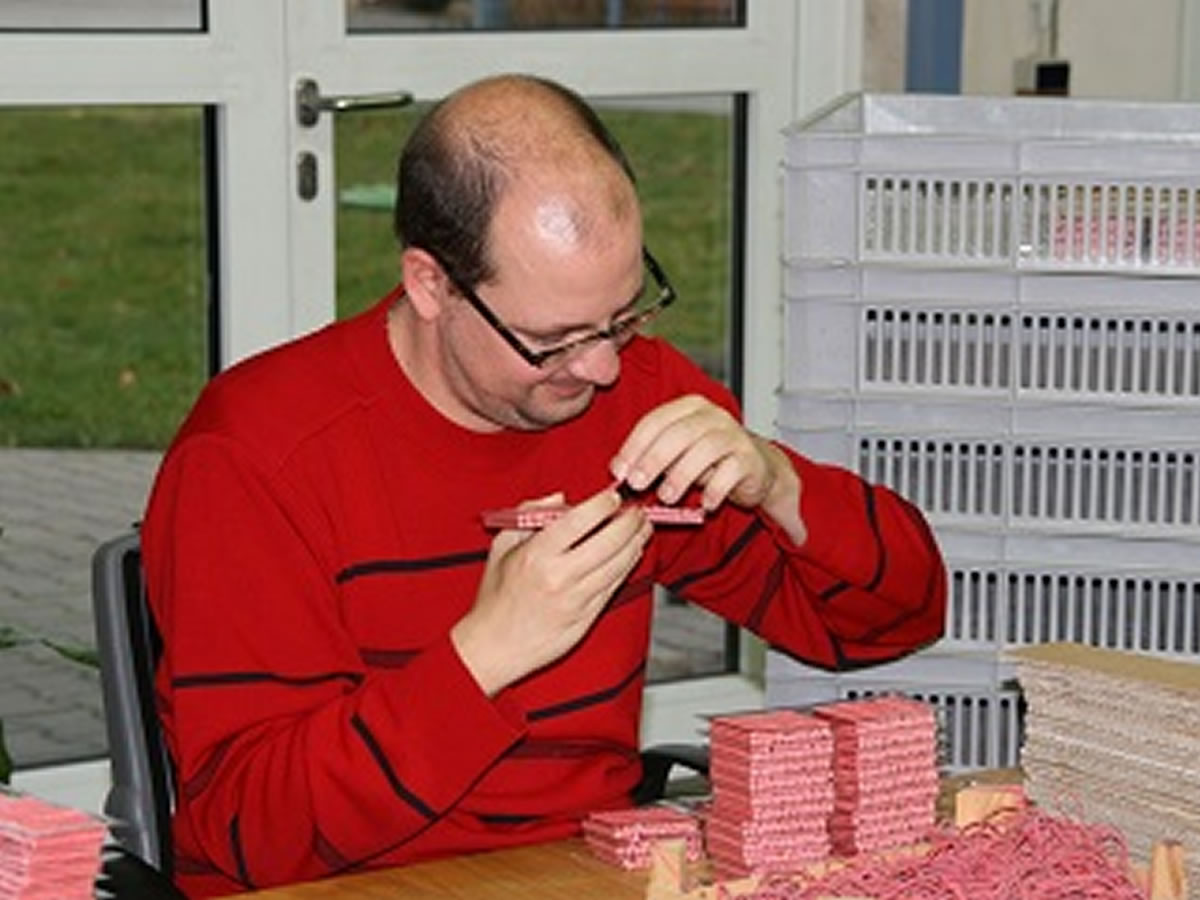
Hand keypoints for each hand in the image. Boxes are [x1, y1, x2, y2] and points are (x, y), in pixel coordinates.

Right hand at [451, 488, 651, 695]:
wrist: (494, 647)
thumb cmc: (496, 597)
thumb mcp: (501, 547)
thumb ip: (529, 515)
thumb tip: (560, 498)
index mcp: (536, 554)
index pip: (579, 520)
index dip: (603, 504)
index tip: (613, 496)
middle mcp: (559, 576)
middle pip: (608, 541)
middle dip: (630, 522)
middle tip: (638, 511)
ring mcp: (576, 599)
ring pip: (618, 565)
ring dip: (635, 543)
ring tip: (642, 529)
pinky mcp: (586, 618)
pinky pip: (614, 586)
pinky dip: (627, 567)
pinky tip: (631, 554)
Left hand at [609, 395, 804, 542]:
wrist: (755, 469)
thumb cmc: (709, 461)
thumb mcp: (676, 454)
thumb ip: (650, 456)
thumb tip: (618, 470)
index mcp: (689, 408)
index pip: (656, 421)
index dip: (634, 446)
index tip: (619, 471)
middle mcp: (713, 416)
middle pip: (679, 433)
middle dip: (653, 459)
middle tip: (637, 484)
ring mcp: (734, 435)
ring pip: (705, 449)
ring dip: (681, 475)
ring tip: (666, 496)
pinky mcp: (750, 458)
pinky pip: (731, 472)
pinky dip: (715, 490)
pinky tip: (704, 504)